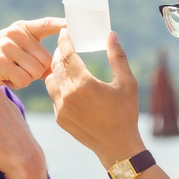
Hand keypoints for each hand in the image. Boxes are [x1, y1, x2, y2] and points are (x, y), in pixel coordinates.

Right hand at [0, 17, 64, 101]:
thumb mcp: (14, 53)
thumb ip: (35, 55)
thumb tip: (59, 67)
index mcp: (20, 28)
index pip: (47, 24)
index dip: (63, 25)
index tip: (75, 25)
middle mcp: (15, 33)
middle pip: (47, 59)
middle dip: (36, 72)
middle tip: (15, 70)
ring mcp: (8, 46)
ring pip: (37, 71)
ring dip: (25, 79)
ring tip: (7, 73)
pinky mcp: (2, 61)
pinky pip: (25, 80)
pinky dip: (17, 84)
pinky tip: (2, 78)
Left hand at [45, 29, 144, 165]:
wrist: (117, 146)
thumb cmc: (126, 113)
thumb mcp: (128, 83)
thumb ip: (118, 57)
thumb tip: (111, 35)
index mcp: (84, 84)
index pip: (67, 55)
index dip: (65, 41)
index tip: (64, 31)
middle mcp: (69, 95)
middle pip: (56, 66)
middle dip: (59, 53)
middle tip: (66, 46)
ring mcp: (61, 108)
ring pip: (50, 81)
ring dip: (56, 70)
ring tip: (66, 65)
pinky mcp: (59, 118)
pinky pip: (54, 96)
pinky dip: (59, 87)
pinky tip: (69, 85)